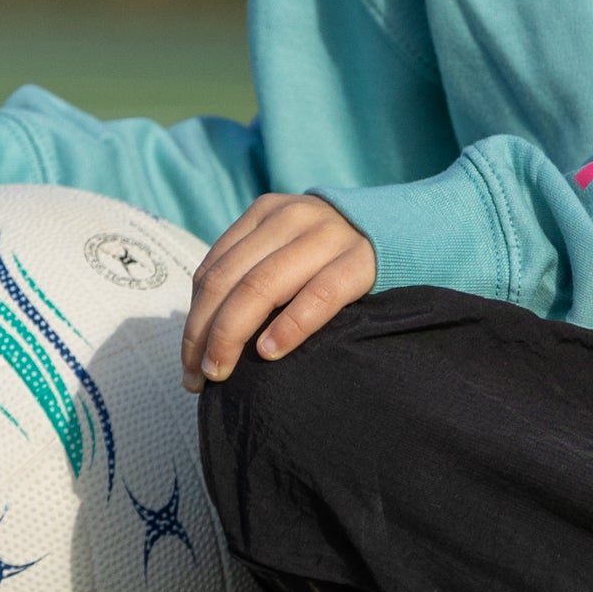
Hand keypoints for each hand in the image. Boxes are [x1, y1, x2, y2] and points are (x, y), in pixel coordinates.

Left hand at [180, 191, 376, 389]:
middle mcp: (291, 218)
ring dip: (232, 335)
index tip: (188, 364)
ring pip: (261, 287)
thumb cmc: (331, 256)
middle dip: (205, 334)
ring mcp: (327, 236)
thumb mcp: (287, 248)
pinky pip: (317, 296)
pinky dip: (288, 326)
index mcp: (265, 213)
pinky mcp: (360, 261)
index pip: (212, 270)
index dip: (193, 320)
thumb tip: (203, 335)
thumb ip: (251, 273)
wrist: (403, 232)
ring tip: (222, 372)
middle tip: (197, 378)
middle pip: (229, 280)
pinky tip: (270, 352)